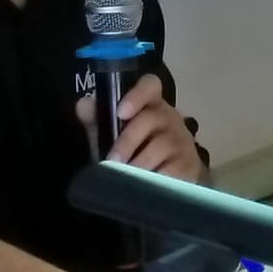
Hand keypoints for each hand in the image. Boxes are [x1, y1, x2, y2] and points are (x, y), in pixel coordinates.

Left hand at [76, 74, 205, 179]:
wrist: (171, 182)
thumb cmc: (138, 153)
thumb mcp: (114, 137)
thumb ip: (98, 121)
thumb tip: (83, 104)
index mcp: (151, 105)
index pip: (150, 85)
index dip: (136, 94)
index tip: (121, 111)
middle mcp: (170, 117)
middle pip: (151, 118)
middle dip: (128, 141)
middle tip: (112, 161)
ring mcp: (182, 140)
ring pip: (162, 145)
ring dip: (139, 163)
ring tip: (126, 177)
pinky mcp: (189, 164)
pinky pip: (172, 168)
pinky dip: (156, 177)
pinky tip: (146, 186)